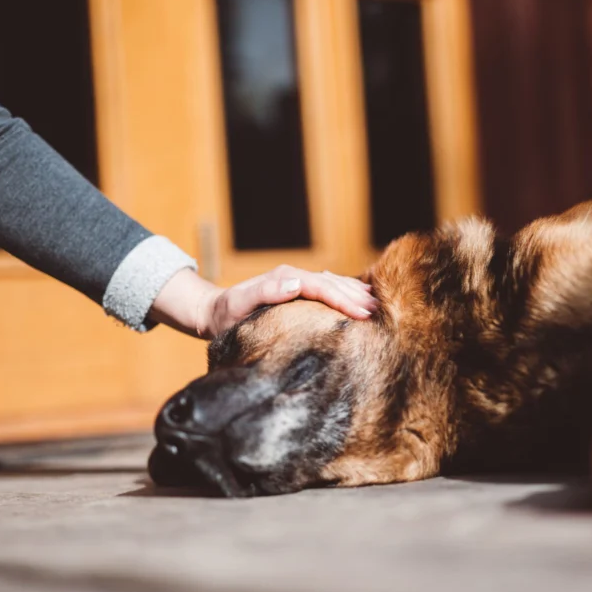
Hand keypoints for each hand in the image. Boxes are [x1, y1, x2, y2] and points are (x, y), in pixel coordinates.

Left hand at [149, 265, 377, 339]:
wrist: (212, 312)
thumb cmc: (225, 315)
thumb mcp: (240, 304)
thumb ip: (266, 292)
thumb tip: (297, 284)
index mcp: (285, 279)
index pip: (322, 287)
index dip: (344, 300)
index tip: (363, 313)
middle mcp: (292, 277)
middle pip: (332, 283)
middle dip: (356, 296)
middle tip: (379, 312)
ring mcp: (295, 282)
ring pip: (333, 283)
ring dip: (354, 292)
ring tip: (376, 304)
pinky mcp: (296, 290)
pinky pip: (326, 288)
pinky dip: (344, 291)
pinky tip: (358, 297)